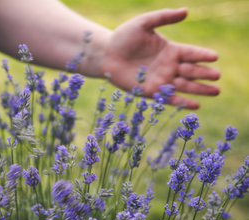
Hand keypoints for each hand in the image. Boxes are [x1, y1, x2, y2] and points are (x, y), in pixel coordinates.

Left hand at [100, 8, 219, 108]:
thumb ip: (163, 17)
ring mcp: (161, 79)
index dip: (202, 55)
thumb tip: (186, 11)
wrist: (105, 55)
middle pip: (192, 71)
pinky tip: (196, 105)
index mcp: (170, 50)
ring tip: (215, 91)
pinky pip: (170, 98)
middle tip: (217, 76)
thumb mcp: (143, 23)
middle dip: (205, 74)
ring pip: (185, 85)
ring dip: (200, 89)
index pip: (191, 53)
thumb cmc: (123, 37)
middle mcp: (169, 66)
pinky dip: (182, 102)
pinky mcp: (151, 91)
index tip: (215, 57)